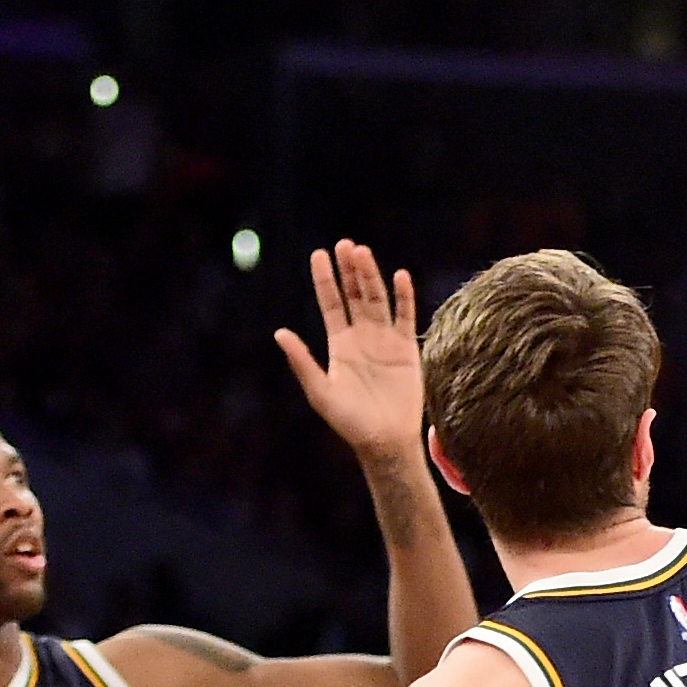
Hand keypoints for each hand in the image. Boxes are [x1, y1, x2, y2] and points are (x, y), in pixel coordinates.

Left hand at [275, 240, 424, 466]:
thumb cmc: (350, 422)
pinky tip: (400, 275)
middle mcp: (361, 336)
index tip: (319, 254)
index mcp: (339, 343)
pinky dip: (404, 296)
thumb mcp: (320, 392)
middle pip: (355, 294)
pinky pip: (405, 316)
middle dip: (349, 270)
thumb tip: (279, 332)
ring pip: (378, 299)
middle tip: (345, 244)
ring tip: (363, 253)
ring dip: (371, 276)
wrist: (386, 441)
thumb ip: (302, 362)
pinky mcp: (407, 348)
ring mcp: (385, 339)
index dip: (325, 279)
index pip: (331, 302)